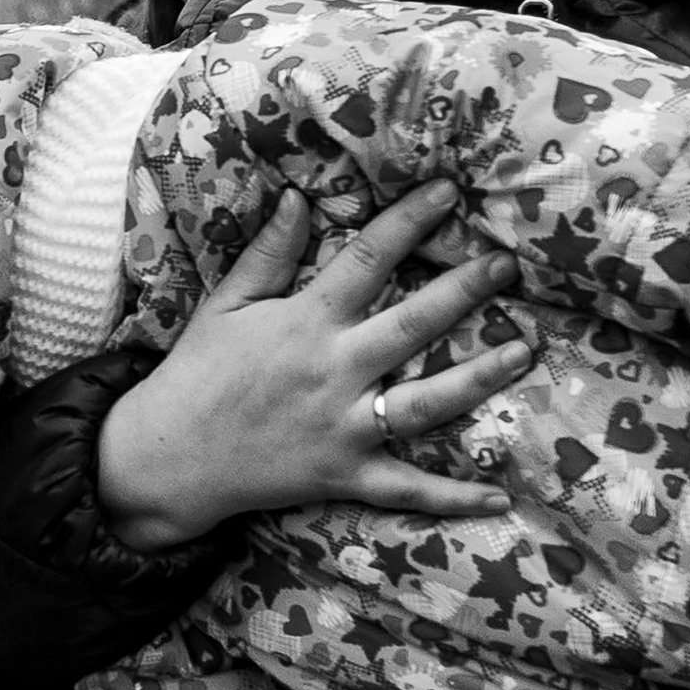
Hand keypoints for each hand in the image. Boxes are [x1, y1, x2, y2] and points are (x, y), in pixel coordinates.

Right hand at [97, 179, 533, 551]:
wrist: (166, 458)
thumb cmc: (197, 374)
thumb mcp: (225, 305)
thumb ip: (267, 253)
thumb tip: (300, 197)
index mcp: (305, 321)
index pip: (366, 259)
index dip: (410, 222)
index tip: (450, 192)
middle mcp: (333, 370)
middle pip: (412, 324)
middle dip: (464, 291)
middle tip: (508, 263)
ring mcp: (344, 426)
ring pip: (425, 401)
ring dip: (479, 378)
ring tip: (524, 352)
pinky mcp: (345, 474)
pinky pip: (408, 488)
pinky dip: (454, 496)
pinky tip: (502, 494)